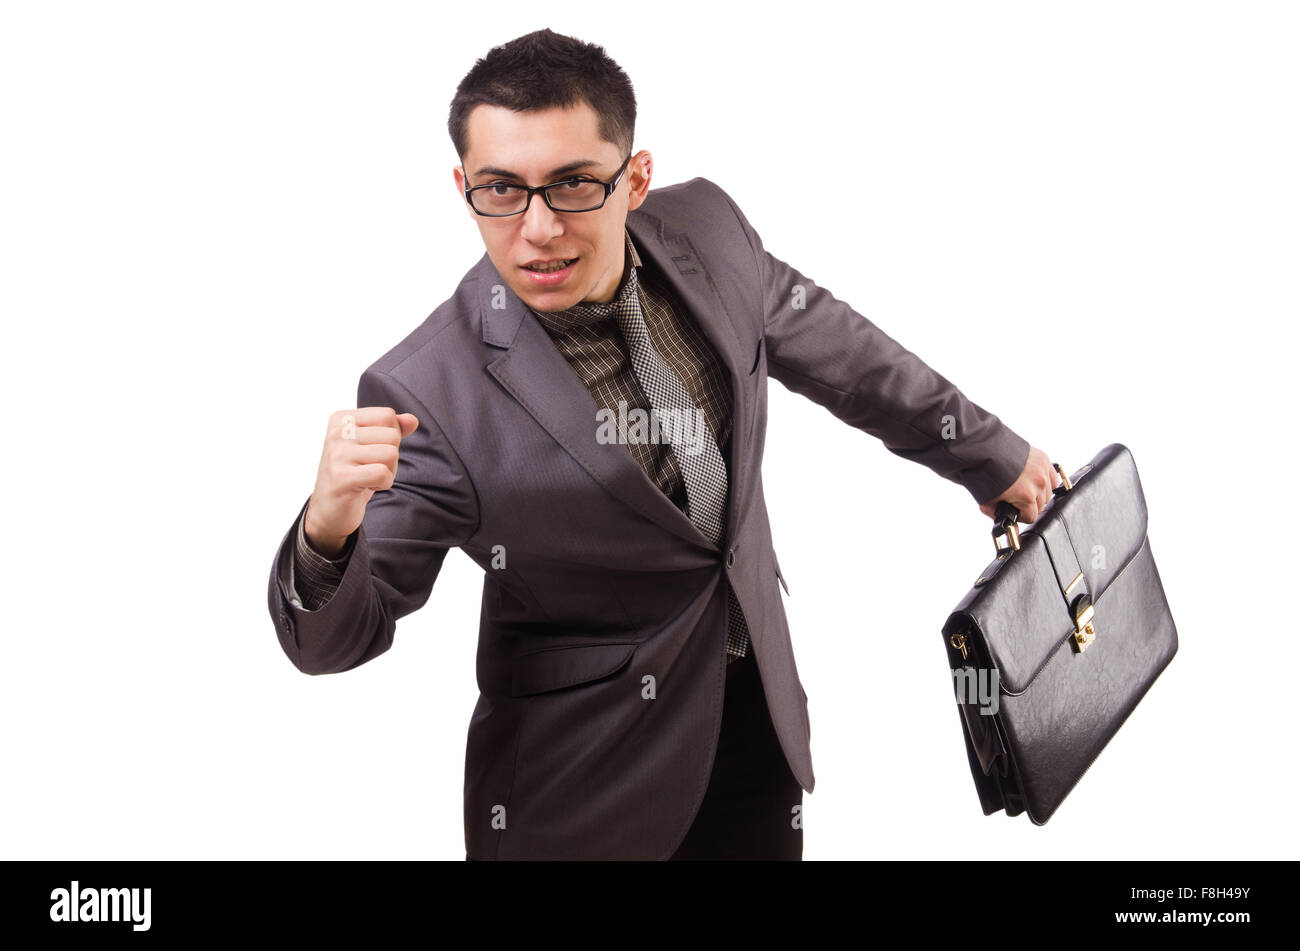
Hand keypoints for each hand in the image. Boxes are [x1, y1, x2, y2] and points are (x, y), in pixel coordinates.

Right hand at [303, 407, 419, 556]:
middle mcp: (337, 432)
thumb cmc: (355, 473)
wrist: (330, 509)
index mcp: (342, 419)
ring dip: (388, 471)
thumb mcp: (373, 446)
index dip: (391, 438)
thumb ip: (393, 429)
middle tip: (369, 468)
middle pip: (392, 436)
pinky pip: (383, 473)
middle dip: (391, 457)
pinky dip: (383, 483)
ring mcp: (337, 454)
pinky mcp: (342, 477)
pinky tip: (366, 486)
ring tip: (367, 477)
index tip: (370, 451)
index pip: (388, 416)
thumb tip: (413, 420)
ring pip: (391, 454)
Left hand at [978, 446, 1058, 523]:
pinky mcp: (1044, 459)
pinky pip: (1052, 478)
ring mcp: (1042, 470)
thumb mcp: (988, 502)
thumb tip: (1011, 529)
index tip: (1015, 511)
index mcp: (1026, 496)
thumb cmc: (983, 474)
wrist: (982, 450)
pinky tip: (1034, 481)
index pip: (1031, 517)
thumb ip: (1000, 517)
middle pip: (1041, 506)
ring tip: (1023, 487)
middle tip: (1016, 498)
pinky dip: (1046, 481)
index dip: (1021, 516)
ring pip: (1048, 492)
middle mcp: (1038, 483)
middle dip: (1029, 505)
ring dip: (1038, 494)